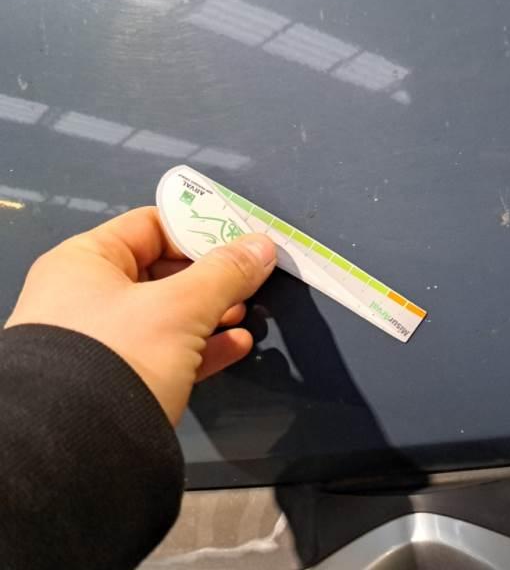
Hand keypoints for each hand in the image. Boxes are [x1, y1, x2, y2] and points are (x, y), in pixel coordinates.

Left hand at [5, 206, 275, 424]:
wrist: (80, 447)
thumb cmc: (123, 353)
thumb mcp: (181, 306)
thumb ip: (226, 272)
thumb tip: (264, 245)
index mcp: (87, 262)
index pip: (150, 226)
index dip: (199, 228)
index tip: (242, 238)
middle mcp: (89, 296)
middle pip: (164, 270)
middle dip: (213, 276)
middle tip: (251, 280)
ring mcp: (105, 341)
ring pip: (170, 314)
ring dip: (213, 312)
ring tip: (247, 313)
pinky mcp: (121, 378)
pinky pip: (169, 351)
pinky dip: (203, 346)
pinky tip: (238, 345)